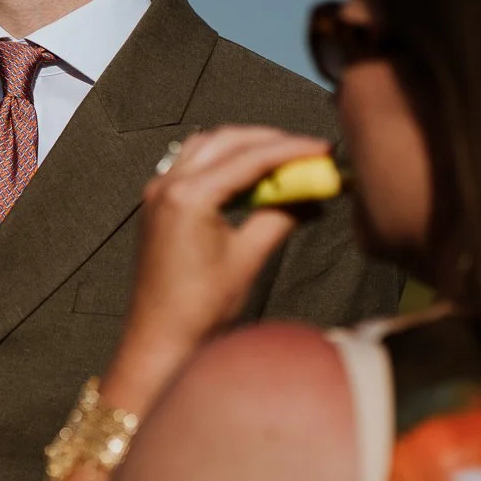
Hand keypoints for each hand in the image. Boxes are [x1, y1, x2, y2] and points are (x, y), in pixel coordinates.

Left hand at [102, 126, 330, 412]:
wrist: (159, 340)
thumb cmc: (198, 309)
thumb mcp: (247, 258)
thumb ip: (280, 217)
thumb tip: (310, 197)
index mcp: (188, 196)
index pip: (249, 157)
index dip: (291, 149)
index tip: (322, 149)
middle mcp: (167, 185)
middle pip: (227, 140)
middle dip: (270, 141)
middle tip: (307, 153)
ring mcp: (158, 192)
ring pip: (207, 147)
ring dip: (245, 148)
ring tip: (283, 163)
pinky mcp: (158, 204)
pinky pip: (193, 166)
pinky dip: (223, 163)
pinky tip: (251, 178)